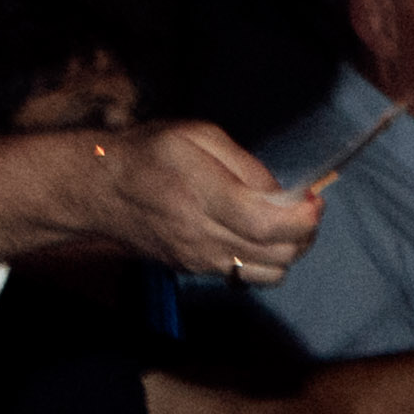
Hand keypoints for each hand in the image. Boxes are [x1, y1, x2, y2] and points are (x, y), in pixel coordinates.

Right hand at [0, 120, 320, 285]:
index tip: (314, 201)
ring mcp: (198, 258)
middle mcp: (201, 234)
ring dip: (289, 251)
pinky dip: (266, 261)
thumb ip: (246, 165)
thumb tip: (283, 194)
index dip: (303, 218)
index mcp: (201, 194)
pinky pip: (248, 276)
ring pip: (270, 273)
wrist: (99, 188)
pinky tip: (257, 236)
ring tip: (283, 224)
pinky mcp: (195, 270)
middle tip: (304, 210)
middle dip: (305, 234)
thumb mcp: (198, 136)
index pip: (266, 225)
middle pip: (278, 254)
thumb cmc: (151, 153)